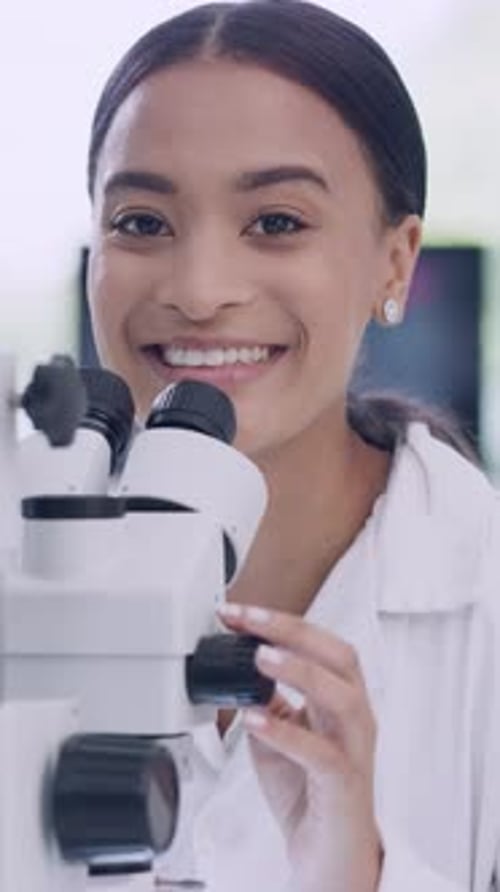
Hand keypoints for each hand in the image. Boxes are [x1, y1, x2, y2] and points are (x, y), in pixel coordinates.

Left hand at [218, 603, 382, 891]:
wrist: (328, 857)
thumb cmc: (307, 793)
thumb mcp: (277, 733)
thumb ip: (263, 699)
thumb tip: (235, 667)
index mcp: (340, 698)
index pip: (319, 644)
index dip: (280, 622)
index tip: (236, 612)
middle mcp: (354, 717)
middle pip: (339, 656)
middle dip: (292, 630)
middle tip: (249, 619)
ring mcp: (354, 749)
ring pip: (341, 697)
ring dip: (300, 671)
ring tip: (261, 657)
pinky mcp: (344, 785)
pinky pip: (321, 754)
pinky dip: (287, 732)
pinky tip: (256, 719)